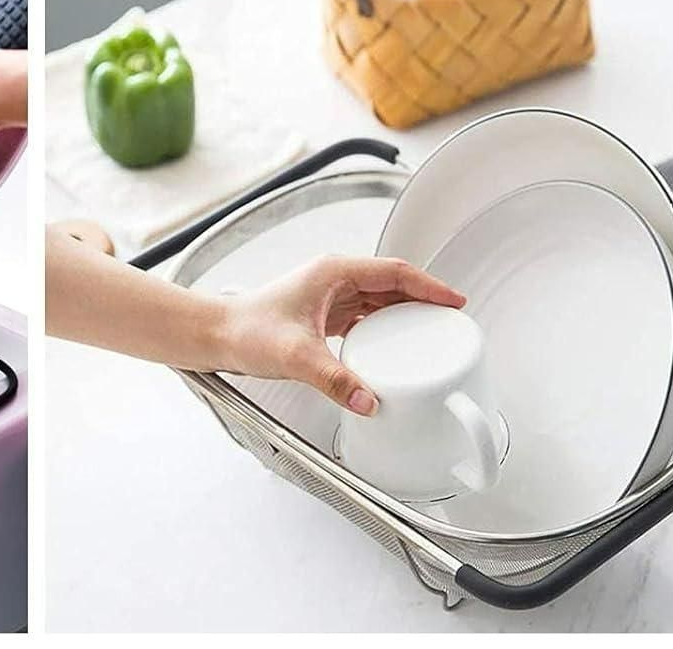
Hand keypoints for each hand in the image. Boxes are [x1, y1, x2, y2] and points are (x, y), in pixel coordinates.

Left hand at [217, 257, 465, 413]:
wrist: (218, 335)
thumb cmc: (246, 330)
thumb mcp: (294, 355)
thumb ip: (333, 378)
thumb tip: (368, 399)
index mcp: (333, 272)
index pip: (394, 272)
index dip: (429, 285)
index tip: (455, 301)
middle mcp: (333, 279)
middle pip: (392, 283)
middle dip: (425, 300)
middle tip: (453, 321)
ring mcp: (329, 295)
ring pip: (380, 298)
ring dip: (407, 313)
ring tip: (433, 333)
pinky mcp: (323, 314)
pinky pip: (366, 315)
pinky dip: (387, 327)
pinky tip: (395, 346)